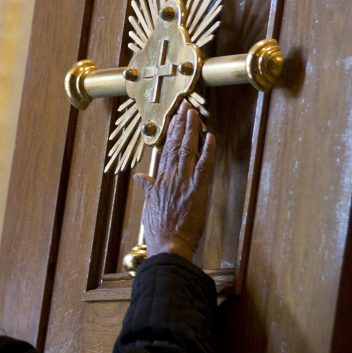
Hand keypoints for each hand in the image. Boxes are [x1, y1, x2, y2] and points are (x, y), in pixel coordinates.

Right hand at [132, 102, 216, 260]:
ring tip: (193, 114)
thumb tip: (140, 177)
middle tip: (185, 107)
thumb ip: (147, 188)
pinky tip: (211, 137)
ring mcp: (183, 183)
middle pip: (175, 146)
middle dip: (181, 125)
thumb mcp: (148, 206)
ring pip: (187, 151)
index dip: (170, 133)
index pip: (165, 151)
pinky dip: (208, 152)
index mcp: (159, 181)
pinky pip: (203, 167)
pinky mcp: (197, 191)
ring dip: (191, 131)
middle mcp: (170, 178)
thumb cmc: (158, 230)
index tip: (174, 118)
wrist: (167, 245)